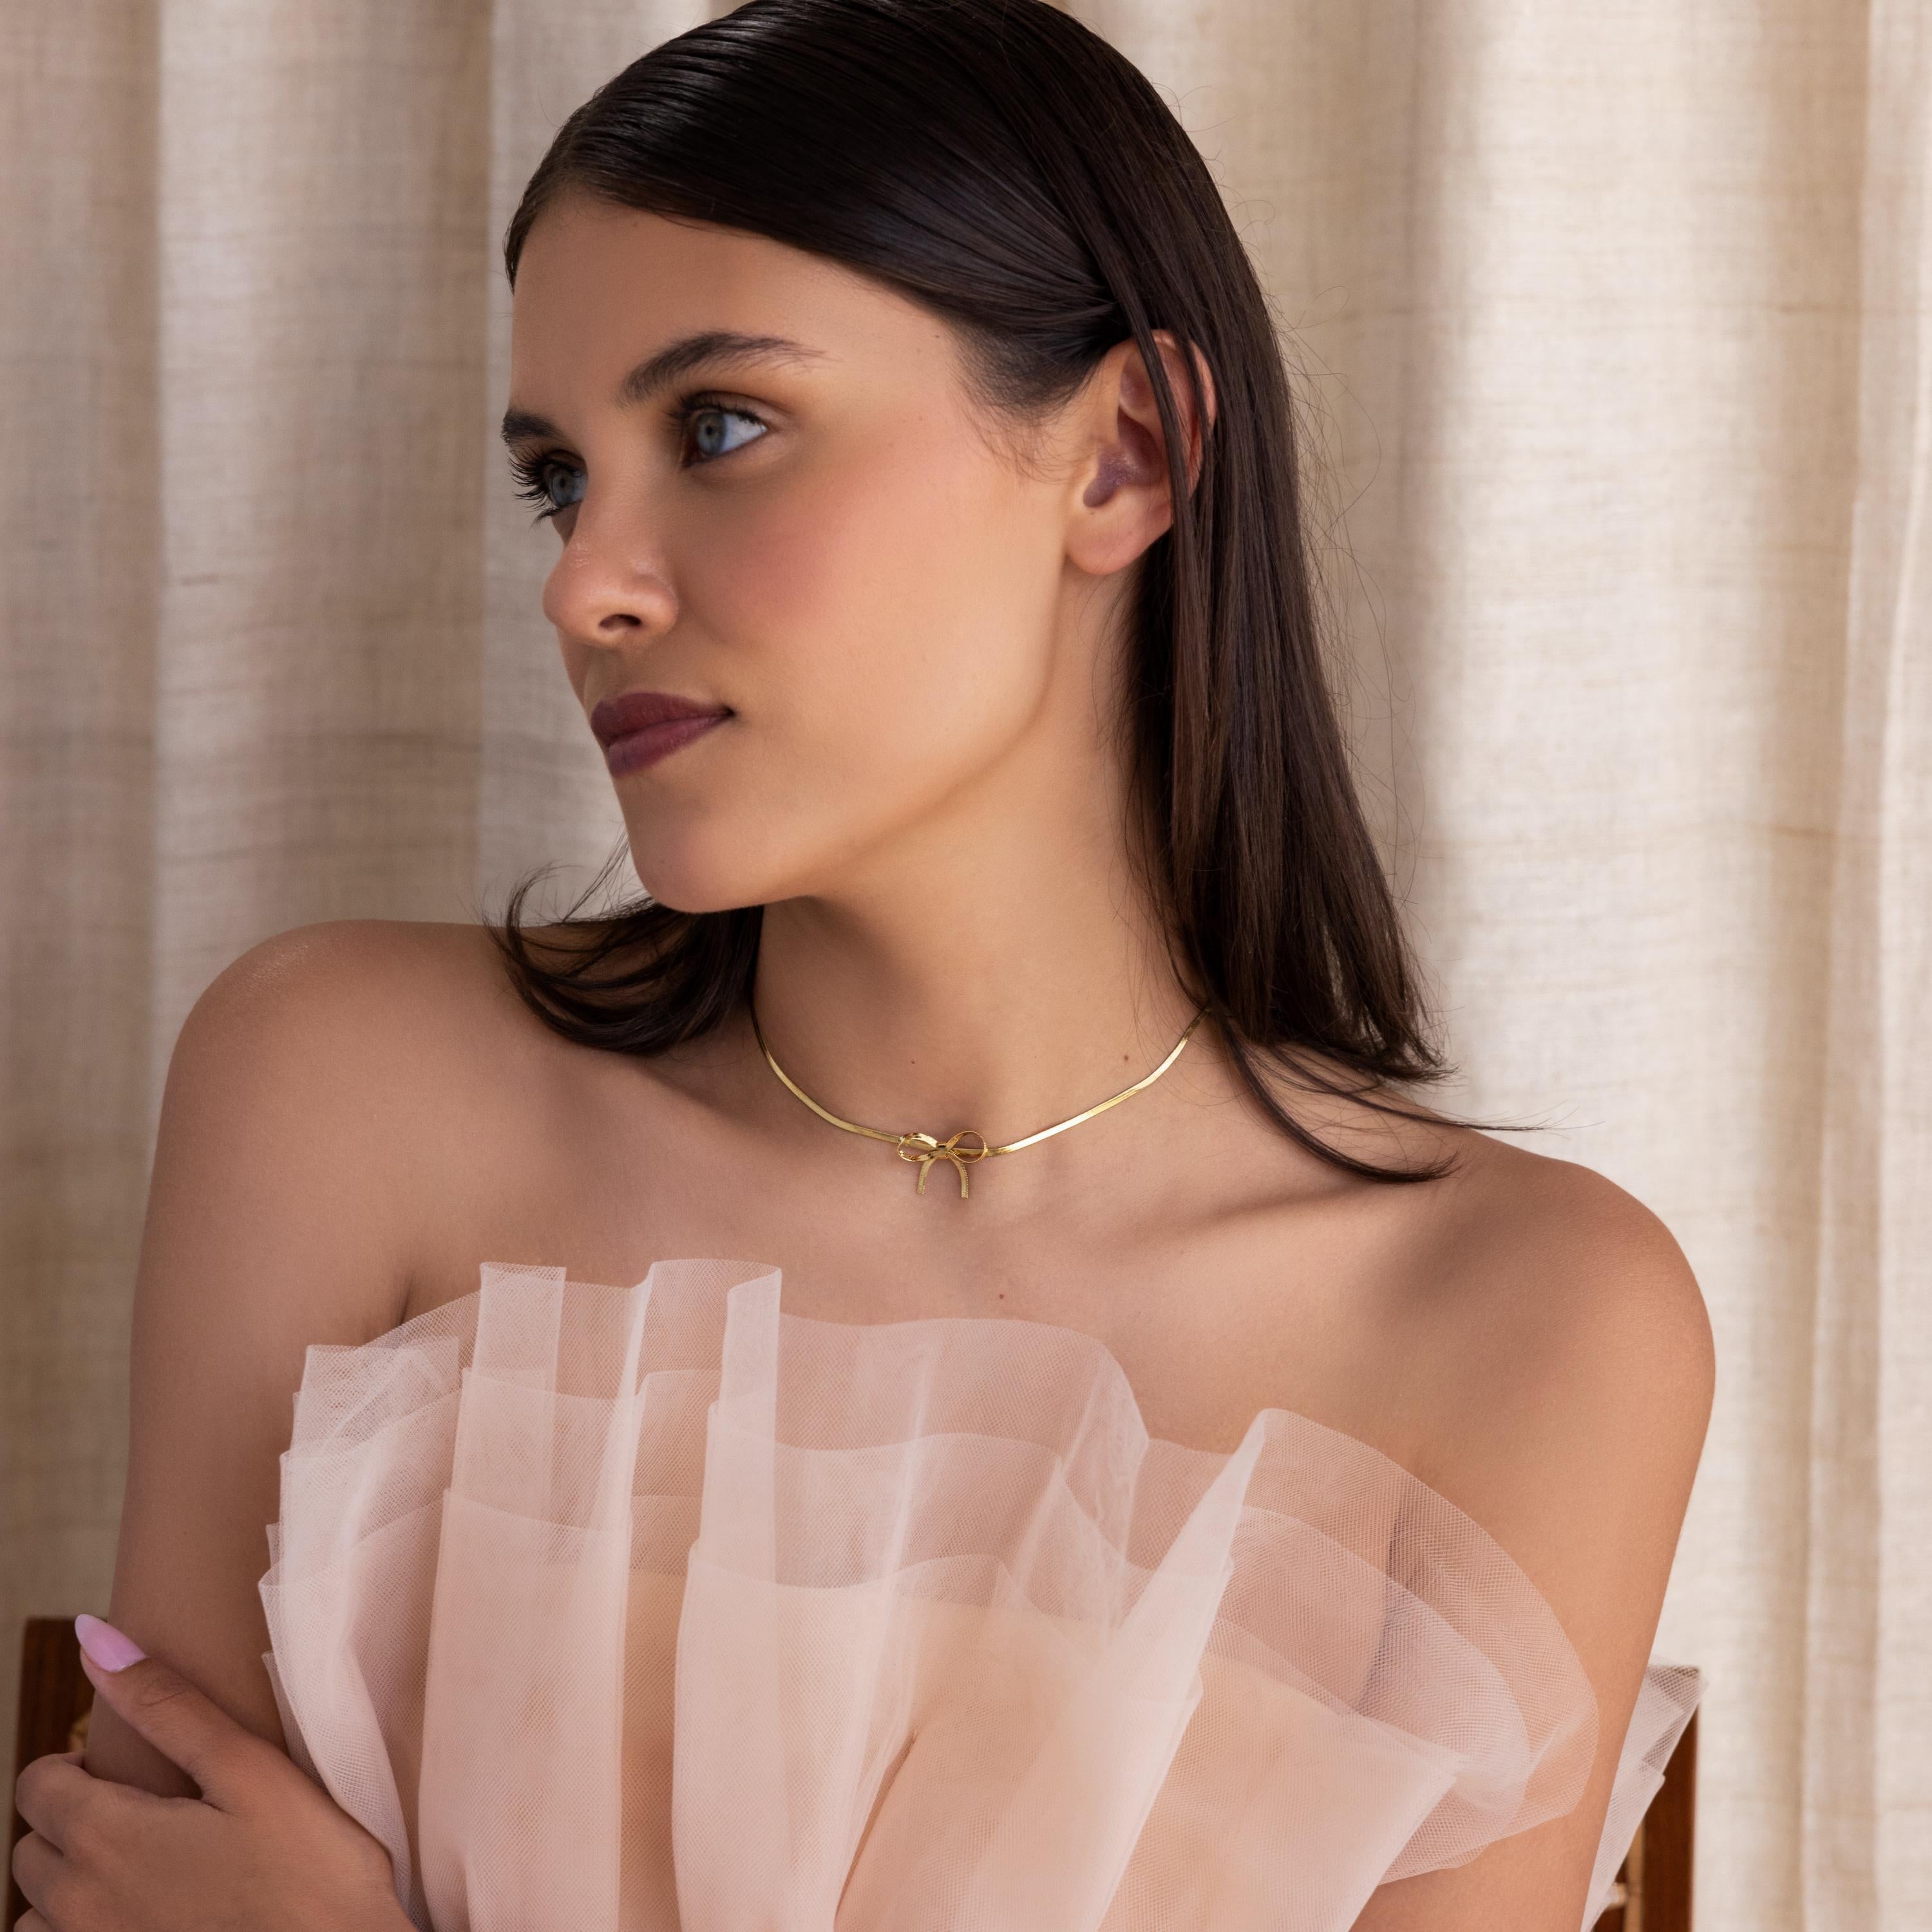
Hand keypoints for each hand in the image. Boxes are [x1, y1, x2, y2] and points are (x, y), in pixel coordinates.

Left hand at [11, 1614, 412, 1931]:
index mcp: (108, 1837)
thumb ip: (166, 1706)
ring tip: (141, 1874)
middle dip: (71, 1821)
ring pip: (34, 1916)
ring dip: (68, 1889)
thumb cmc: (311, 1873)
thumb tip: (93, 1637)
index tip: (126, 1769)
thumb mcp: (251, 1772)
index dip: (74, 1765)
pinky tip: (147, 1918)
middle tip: (146, 1815)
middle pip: (29, 1849)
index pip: (35, 1785)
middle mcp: (81, 1905)